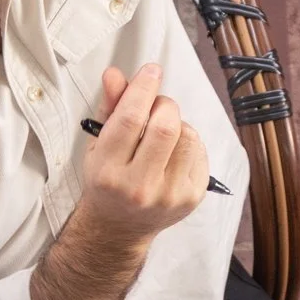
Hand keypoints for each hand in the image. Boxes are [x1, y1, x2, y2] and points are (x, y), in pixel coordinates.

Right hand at [75, 64, 207, 250]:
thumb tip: (115, 75)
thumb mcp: (98, 145)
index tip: (151, 71)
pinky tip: (174, 152)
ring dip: (178, 123)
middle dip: (163, 105)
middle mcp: (138, 187)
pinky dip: (189, 142)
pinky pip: (200, 152)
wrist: (119, 228)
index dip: (143, 88)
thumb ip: (109, 108)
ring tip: (164, 132)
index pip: (130, 119)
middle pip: (164, 127)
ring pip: (187, 136)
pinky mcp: (191, 198)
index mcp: (108, 172)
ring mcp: (169, 196)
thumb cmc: (108, 180)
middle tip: (156, 107)